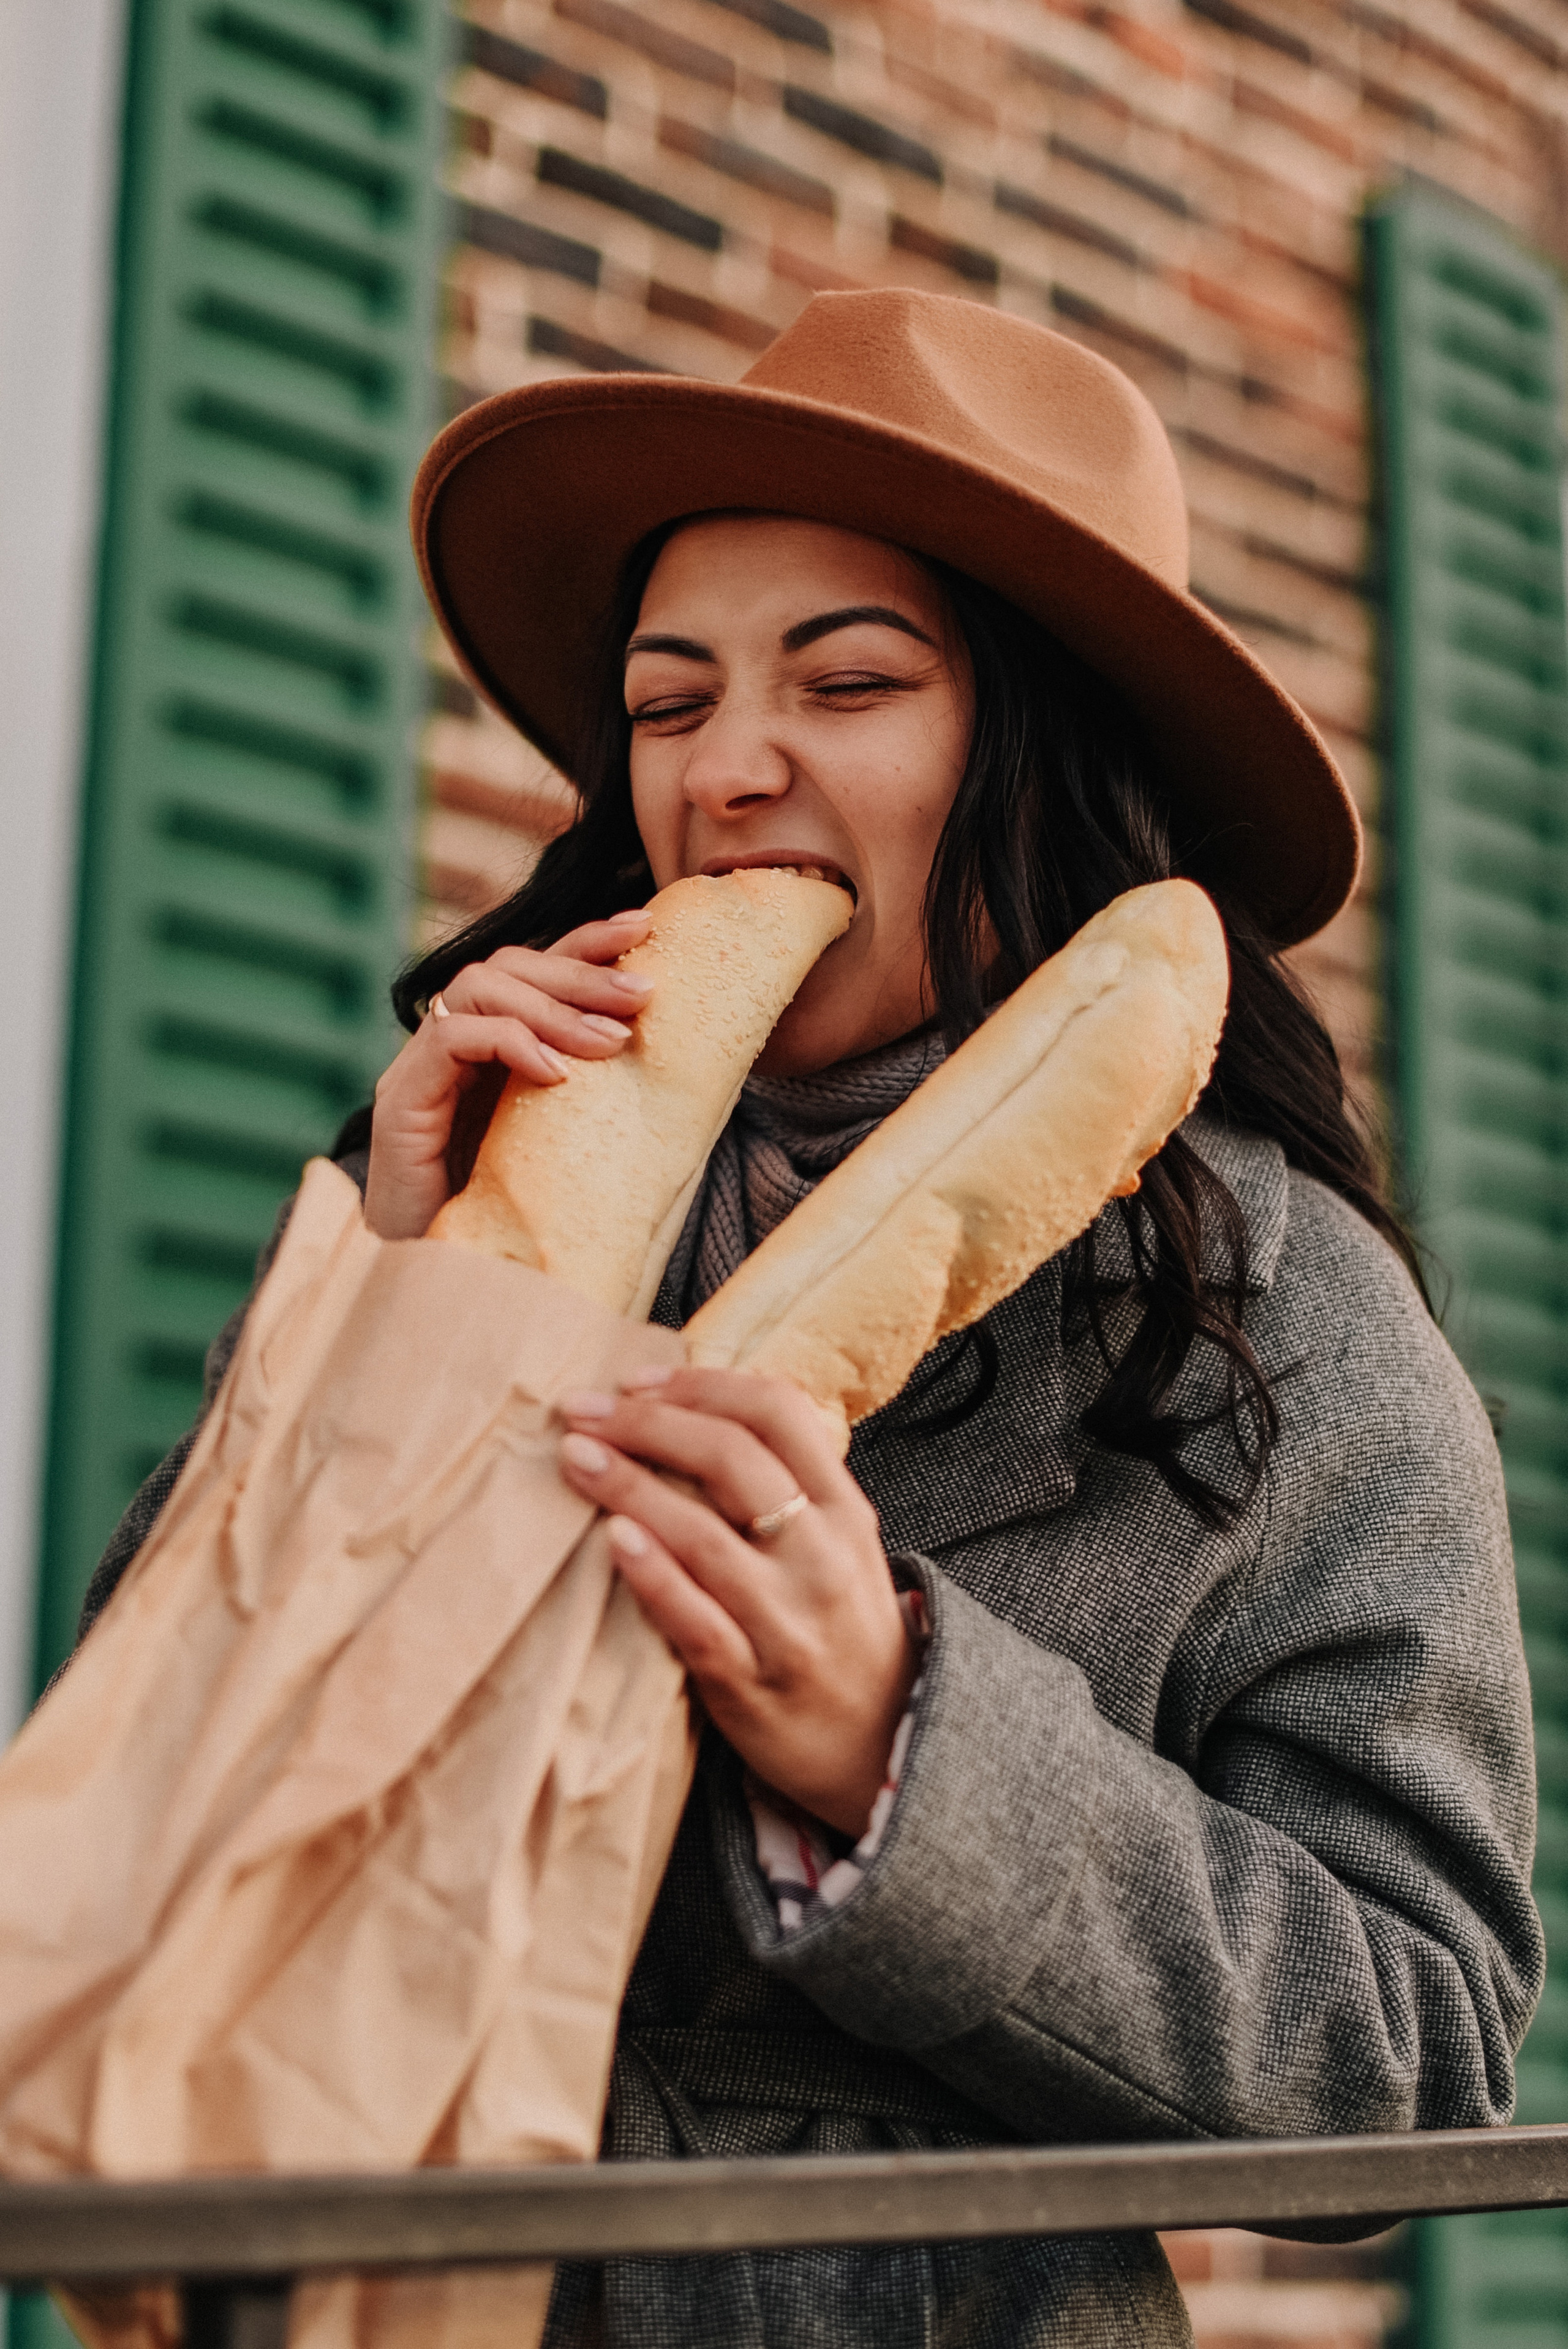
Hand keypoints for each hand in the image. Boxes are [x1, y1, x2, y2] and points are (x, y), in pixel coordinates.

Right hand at [365, 911, 654, 1238]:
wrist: (443, 1280)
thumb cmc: (512, 1217)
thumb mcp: (566, 1144)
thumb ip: (595, 1099)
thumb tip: (680, 1067)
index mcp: (491, 1047)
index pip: (535, 969)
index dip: (587, 943)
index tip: (645, 928)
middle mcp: (450, 1046)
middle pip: (509, 966)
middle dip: (581, 972)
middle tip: (643, 993)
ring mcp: (420, 1069)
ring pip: (480, 988)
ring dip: (554, 1008)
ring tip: (610, 1042)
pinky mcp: (401, 1102)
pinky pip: (451, 1038)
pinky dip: (510, 1043)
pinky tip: (555, 1075)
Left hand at [557, 1367, 916, 1836]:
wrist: (882, 1744)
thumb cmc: (840, 1627)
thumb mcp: (838, 1541)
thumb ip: (786, 1480)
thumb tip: (693, 1406)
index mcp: (842, 1508)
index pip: (776, 1411)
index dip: (699, 1384)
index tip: (635, 1380)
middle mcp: (821, 1555)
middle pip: (730, 1458)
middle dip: (647, 1423)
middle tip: (581, 1409)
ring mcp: (789, 1621)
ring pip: (704, 1534)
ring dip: (629, 1486)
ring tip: (575, 1456)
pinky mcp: (753, 1682)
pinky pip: (695, 1621)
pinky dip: (652, 1575)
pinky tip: (611, 1539)